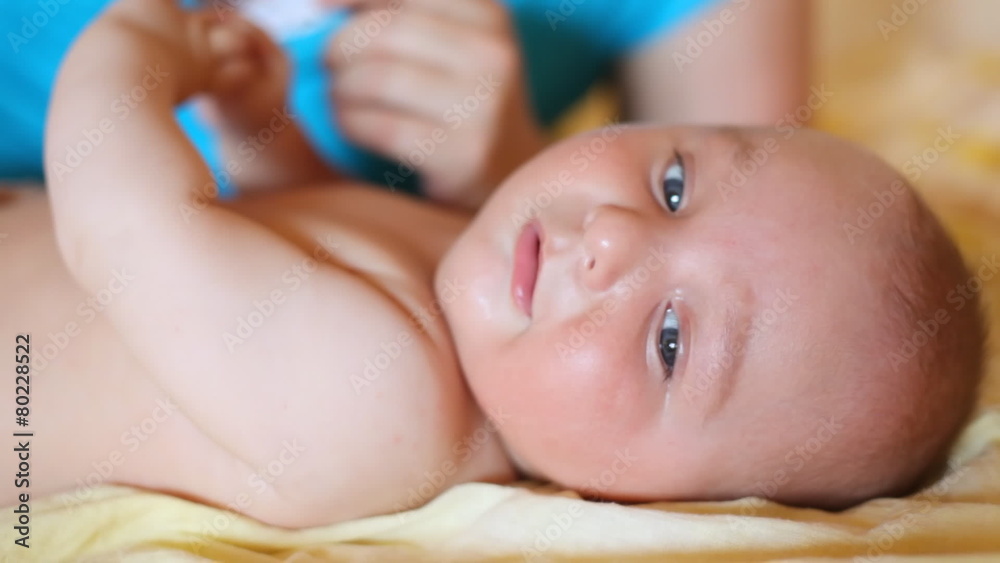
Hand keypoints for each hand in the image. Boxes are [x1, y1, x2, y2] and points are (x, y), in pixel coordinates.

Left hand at [325, 0, 546, 207]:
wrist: (513, 168)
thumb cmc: (466, 98)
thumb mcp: (458, 43)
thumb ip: (407, 14)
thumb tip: (324, 3)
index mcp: (489, 16)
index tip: (318, 6)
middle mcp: (492, 56)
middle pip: (384, 32)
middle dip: (339, 47)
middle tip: (329, 63)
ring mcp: (481, 107)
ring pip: (376, 79)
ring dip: (341, 88)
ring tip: (339, 95)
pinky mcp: (462, 154)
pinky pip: (379, 126)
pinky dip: (349, 122)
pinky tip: (349, 122)